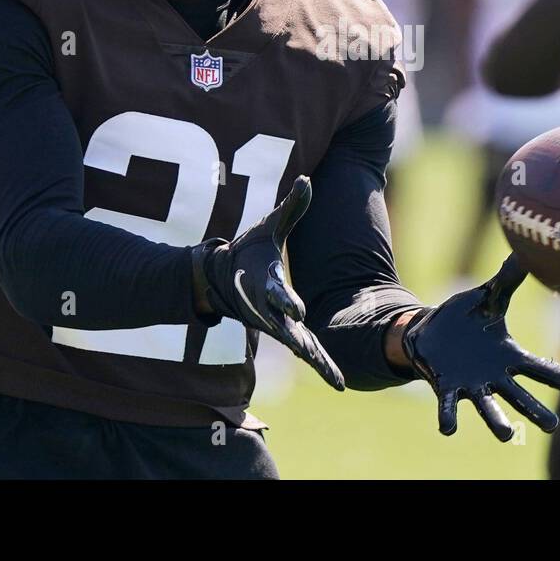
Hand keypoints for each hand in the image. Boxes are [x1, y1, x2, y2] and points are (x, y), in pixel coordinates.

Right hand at [192, 176, 344, 390]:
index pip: (276, 293)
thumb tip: (306, 179)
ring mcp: (276, 324)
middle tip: (319, 361)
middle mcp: (269, 309)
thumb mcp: (268, 227)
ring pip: (300, 346)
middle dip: (305, 346)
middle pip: (289, 330)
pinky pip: (304, 349)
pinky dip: (319, 363)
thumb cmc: (249, 249)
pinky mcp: (283, 332)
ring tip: (337, 381)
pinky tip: (337, 379)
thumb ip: (290, 208)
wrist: (222, 278)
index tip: (298, 311)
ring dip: (317, 362)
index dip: (287, 301)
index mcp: (265, 283)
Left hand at [402, 255, 559, 440]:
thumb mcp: (487, 295)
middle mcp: (494, 375)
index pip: (538, 368)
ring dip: (496, 422)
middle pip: (519, 395)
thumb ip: (508, 279)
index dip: (557, 377)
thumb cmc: (464, 317)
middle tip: (552, 426)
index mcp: (508, 356)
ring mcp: (471, 384)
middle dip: (534, 411)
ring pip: (487, 407)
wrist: (429, 332)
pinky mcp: (446, 387)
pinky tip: (447, 429)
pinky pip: (448, 406)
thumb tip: (527, 252)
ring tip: (506, 435)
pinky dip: (448, 417)